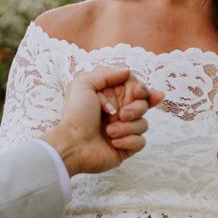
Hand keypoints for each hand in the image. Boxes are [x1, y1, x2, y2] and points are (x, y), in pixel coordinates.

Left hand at [44, 66, 158, 177]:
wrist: (72, 144)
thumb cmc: (75, 115)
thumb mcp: (84, 85)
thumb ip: (106, 74)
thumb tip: (127, 71)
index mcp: (111, 96)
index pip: (137, 89)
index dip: (142, 90)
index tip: (137, 92)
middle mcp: (119, 111)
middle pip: (144, 105)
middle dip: (137, 108)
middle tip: (122, 114)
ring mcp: (124, 129)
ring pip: (143, 124)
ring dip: (126, 127)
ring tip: (108, 131)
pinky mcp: (126, 146)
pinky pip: (140, 141)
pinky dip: (128, 141)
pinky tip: (113, 142)